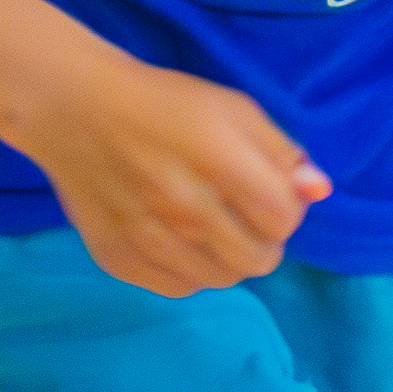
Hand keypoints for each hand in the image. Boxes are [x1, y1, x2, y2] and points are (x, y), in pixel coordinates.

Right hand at [8, 54, 328, 295]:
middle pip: (259, 259)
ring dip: (228, 257)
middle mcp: (184, 207)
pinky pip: (178, 288)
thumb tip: (317, 191)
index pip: (284, 219)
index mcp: (218, 161)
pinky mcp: (117, 258)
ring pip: (222, 279)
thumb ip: (280, 152)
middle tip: (243, 214)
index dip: (288, 209)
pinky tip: (179, 240)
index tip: (271, 194)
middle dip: (264, 238)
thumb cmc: (165, 103)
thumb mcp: (234, 110)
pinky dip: (189, 270)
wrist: (75, 110)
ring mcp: (147, 239)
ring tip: (211, 227)